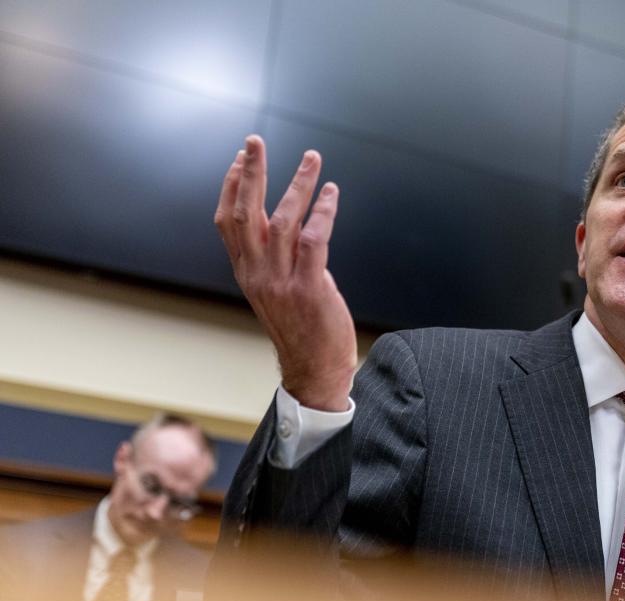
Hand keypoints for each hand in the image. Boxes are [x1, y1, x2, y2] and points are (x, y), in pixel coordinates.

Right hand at [215, 135, 356, 410]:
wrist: (315, 370)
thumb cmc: (302, 327)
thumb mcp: (277, 290)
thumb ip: (276, 258)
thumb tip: (290, 224)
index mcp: (246, 272)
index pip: (227, 221)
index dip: (231, 186)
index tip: (240, 158)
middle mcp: (257, 274)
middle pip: (245, 213)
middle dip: (249, 173)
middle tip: (255, 141)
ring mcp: (281, 281)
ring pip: (283, 220)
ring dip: (298, 184)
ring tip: (312, 158)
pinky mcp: (309, 288)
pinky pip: (314, 239)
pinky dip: (323, 212)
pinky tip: (331, 193)